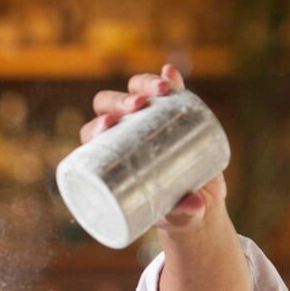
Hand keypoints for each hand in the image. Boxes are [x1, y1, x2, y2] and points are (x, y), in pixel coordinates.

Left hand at [77, 64, 226, 235]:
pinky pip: (169, 90)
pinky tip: (169, 73)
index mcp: (110, 158)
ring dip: (142, 85)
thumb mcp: (175, 217)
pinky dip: (169, 79)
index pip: (92, 135)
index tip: (106, 126)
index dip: (95, 127)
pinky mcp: (175, 112)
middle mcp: (124, 133)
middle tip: (137, 107)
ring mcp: (149, 119)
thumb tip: (195, 207)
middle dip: (118, 101)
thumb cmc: (172, 214)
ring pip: (135, 92)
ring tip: (160, 90)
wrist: (198, 203)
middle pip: (109, 107)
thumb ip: (181, 213)